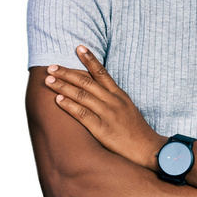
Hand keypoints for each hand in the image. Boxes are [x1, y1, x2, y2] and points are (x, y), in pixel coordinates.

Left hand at [44, 46, 165, 169]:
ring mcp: (108, 114)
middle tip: (51, 66)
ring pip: (82, 95)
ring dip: (63, 86)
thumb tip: (96, 91)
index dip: (89, 59)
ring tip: (48, 80)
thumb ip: (112, 99)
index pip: (102, 72)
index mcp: (119, 95)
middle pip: (86, 82)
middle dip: (67, 73)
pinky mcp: (102, 130)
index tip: (78, 47)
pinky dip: (69, 106)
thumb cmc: (136, 131)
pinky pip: (82, 114)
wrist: (148, 149)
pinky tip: (57, 100)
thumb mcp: (127, 108)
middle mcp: (113, 101)